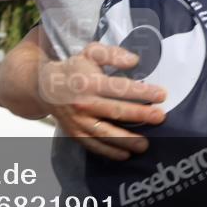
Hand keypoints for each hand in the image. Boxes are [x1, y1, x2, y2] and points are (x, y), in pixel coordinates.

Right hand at [38, 42, 166, 160]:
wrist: (45, 87)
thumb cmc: (75, 68)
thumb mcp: (91, 52)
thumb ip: (112, 54)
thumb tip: (134, 60)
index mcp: (90, 81)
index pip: (120, 87)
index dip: (142, 91)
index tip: (162, 94)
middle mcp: (84, 103)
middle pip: (116, 111)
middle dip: (140, 115)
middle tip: (160, 117)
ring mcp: (79, 121)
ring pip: (105, 133)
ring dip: (126, 140)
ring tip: (145, 144)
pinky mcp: (75, 133)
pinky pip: (94, 145)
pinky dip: (109, 152)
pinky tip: (125, 155)